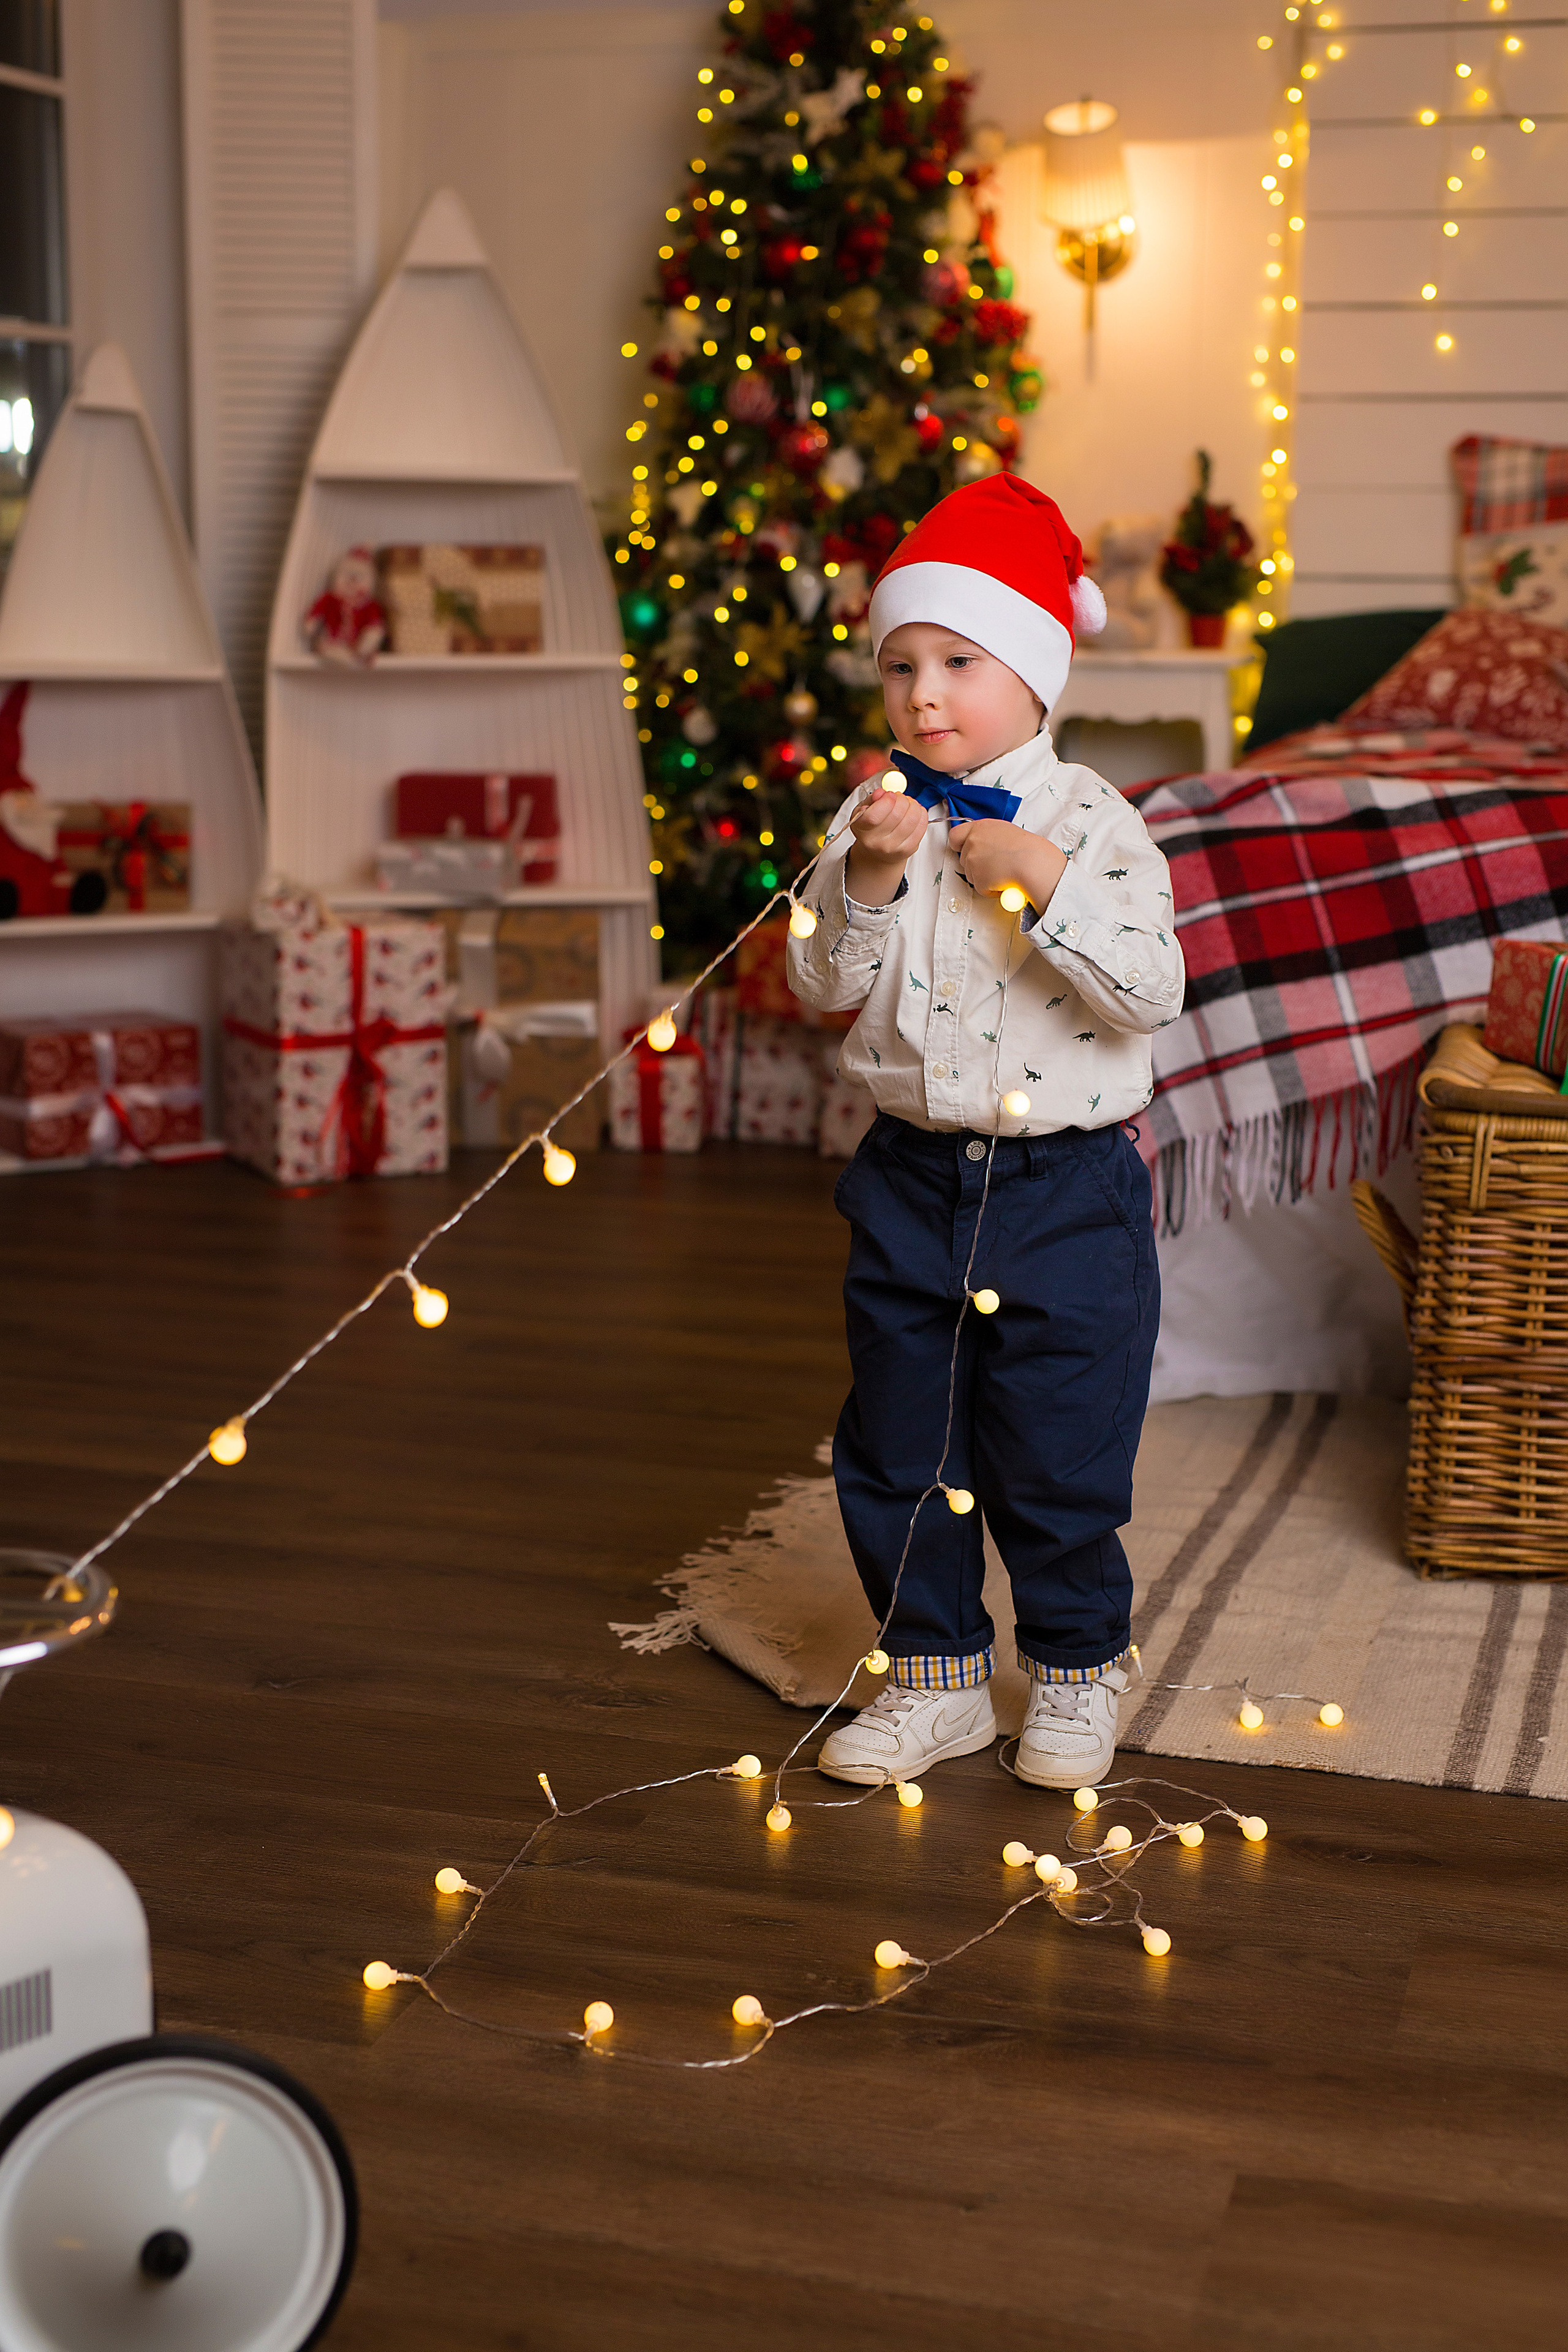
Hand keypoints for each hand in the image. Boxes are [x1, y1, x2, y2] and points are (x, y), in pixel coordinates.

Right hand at [845, 784, 928, 905]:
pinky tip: (913, 814)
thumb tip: (883, 792)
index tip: (887, 797)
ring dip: (912, 804)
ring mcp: (896, 849)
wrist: (877, 856)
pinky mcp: (911, 850)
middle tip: (897, 799)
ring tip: (905, 806)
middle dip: (900, 799)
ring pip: (913, 816)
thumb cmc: (870, 828)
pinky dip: (921, 813)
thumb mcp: (862, 812)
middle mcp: (878, 843)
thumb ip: (871, 800)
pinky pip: (923, 824)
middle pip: (898, 811)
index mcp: (862, 831)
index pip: (875, 814)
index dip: (886, 800)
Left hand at [948, 819, 1068, 913]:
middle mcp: (973, 842)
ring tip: (1004, 872)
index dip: (959, 845)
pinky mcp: (977, 878)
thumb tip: (985, 847)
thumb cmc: (1027, 848)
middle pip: (964, 858)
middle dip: (976, 865)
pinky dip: (992, 889)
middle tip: (994, 865)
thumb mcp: (1004, 832)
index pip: (955, 835)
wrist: (1033, 862)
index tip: (963, 849)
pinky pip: (981, 888)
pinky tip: (1005, 881)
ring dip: (984, 877)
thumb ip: (988, 837)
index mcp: (980, 827)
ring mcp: (973, 861)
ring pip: (971, 875)